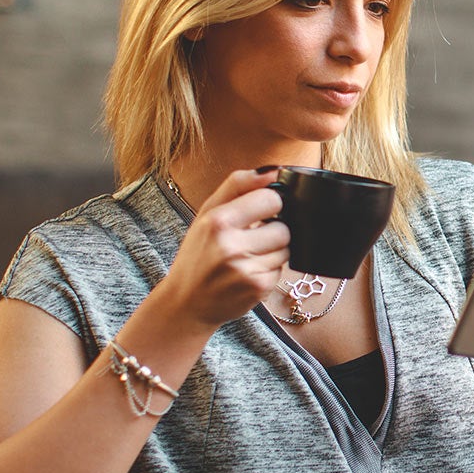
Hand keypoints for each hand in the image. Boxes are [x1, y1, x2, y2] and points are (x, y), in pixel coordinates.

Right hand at [160, 169, 289, 333]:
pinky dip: (269, 270)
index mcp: (218, 221)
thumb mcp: (207, 213)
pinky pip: (281, 270)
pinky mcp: (258, 289)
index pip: (272, 199)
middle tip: (252, 238)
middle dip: (273, 231)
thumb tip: (273, 170)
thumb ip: (238, 185)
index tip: (261, 211)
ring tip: (248, 256)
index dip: (270, 204)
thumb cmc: (198, 253)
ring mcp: (246, 270)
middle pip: (284, 228)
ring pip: (286, 250)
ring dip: (273, 252)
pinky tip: (248, 272)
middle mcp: (231, 246)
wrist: (187, 302)